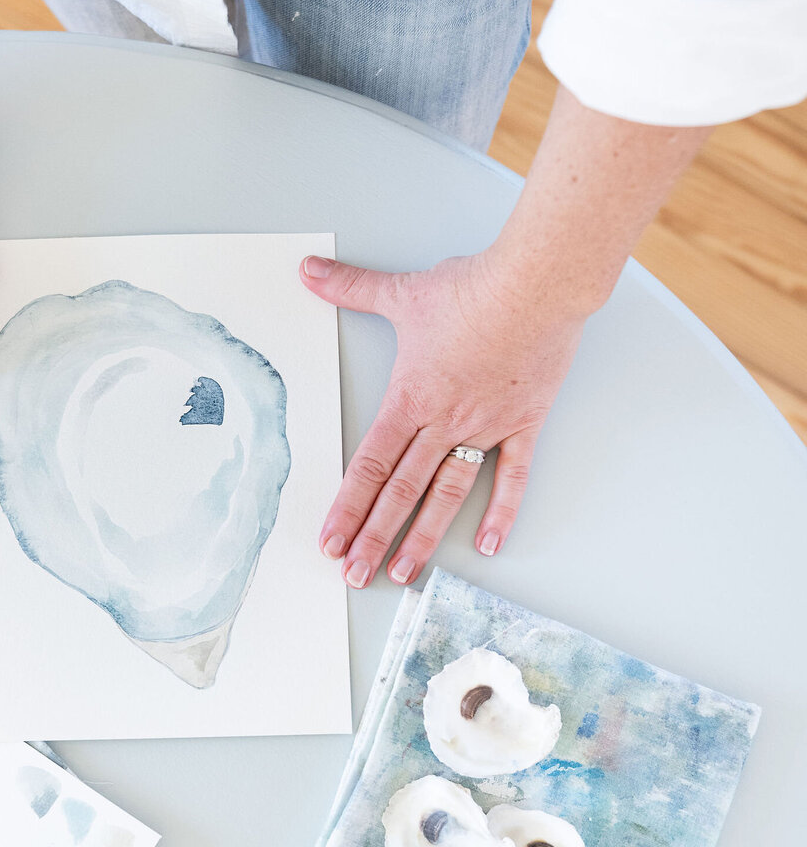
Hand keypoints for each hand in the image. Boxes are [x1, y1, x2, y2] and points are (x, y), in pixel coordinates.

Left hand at [300, 251, 583, 584]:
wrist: (537, 283)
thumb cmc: (473, 288)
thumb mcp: (402, 291)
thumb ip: (351, 288)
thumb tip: (308, 271)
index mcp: (410, 398)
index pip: (370, 466)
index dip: (348, 507)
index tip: (332, 541)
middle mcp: (444, 422)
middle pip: (402, 492)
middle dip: (375, 537)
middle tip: (356, 575)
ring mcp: (485, 428)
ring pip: (448, 494)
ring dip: (425, 537)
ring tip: (406, 572)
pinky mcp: (524, 423)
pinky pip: (512, 477)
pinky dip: (502, 511)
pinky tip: (489, 544)